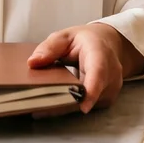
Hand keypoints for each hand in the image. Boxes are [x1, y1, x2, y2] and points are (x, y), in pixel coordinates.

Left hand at [28, 24, 143, 114]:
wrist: (107, 44)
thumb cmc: (85, 40)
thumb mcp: (65, 36)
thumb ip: (49, 48)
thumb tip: (32, 62)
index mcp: (100, 53)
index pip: (98, 72)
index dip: (92, 90)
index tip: (83, 106)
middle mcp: (111, 73)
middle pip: (90, 94)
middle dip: (65, 101)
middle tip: (38, 106)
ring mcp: (111, 88)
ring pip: (86, 103)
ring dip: (64, 106)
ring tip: (40, 105)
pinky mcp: (106, 99)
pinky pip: (86, 106)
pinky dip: (69, 106)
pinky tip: (52, 104)